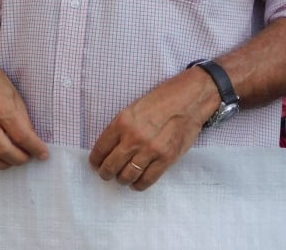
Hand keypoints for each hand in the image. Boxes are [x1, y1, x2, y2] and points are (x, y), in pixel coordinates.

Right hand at [0, 54, 48, 168]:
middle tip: (28, 158)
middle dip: (20, 159)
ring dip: (4, 164)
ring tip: (13, 160)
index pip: (21, 136)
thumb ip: (23, 120)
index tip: (43, 154)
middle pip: (4, 150)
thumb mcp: (16, 97)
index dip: (35, 148)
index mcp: (1, 107)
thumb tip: (32, 141)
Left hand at [89, 69, 213, 191]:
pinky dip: (138, 185)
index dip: (95, 160)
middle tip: (106, 173)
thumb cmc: (162, 99)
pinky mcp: (166, 159)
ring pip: (127, 176)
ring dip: (122, 179)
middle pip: (111, 166)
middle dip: (105, 173)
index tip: (95, 163)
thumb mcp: (135, 107)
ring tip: (122, 177)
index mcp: (123, 122)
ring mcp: (150, 150)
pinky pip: (147, 180)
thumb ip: (122, 127)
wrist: (189, 99)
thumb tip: (110, 148)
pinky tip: (137, 181)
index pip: (101, 148)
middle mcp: (134, 138)